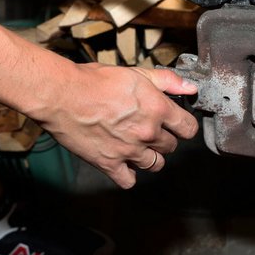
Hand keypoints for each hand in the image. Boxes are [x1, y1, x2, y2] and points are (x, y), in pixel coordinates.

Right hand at [37, 63, 198, 188]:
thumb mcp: (136, 73)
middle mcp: (147, 133)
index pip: (188, 128)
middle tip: (150, 129)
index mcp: (157, 110)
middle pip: (171, 147)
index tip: (177, 123)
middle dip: (164, 139)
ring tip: (139, 146)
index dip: (184, 125)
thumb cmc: (96, 81)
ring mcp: (129, 151)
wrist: (62, 95)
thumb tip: (191, 88)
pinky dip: (128, 174)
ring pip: (155, 165)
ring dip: (150, 157)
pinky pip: (129, 180)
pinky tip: (124, 162)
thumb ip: (167, 81)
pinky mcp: (109, 164)